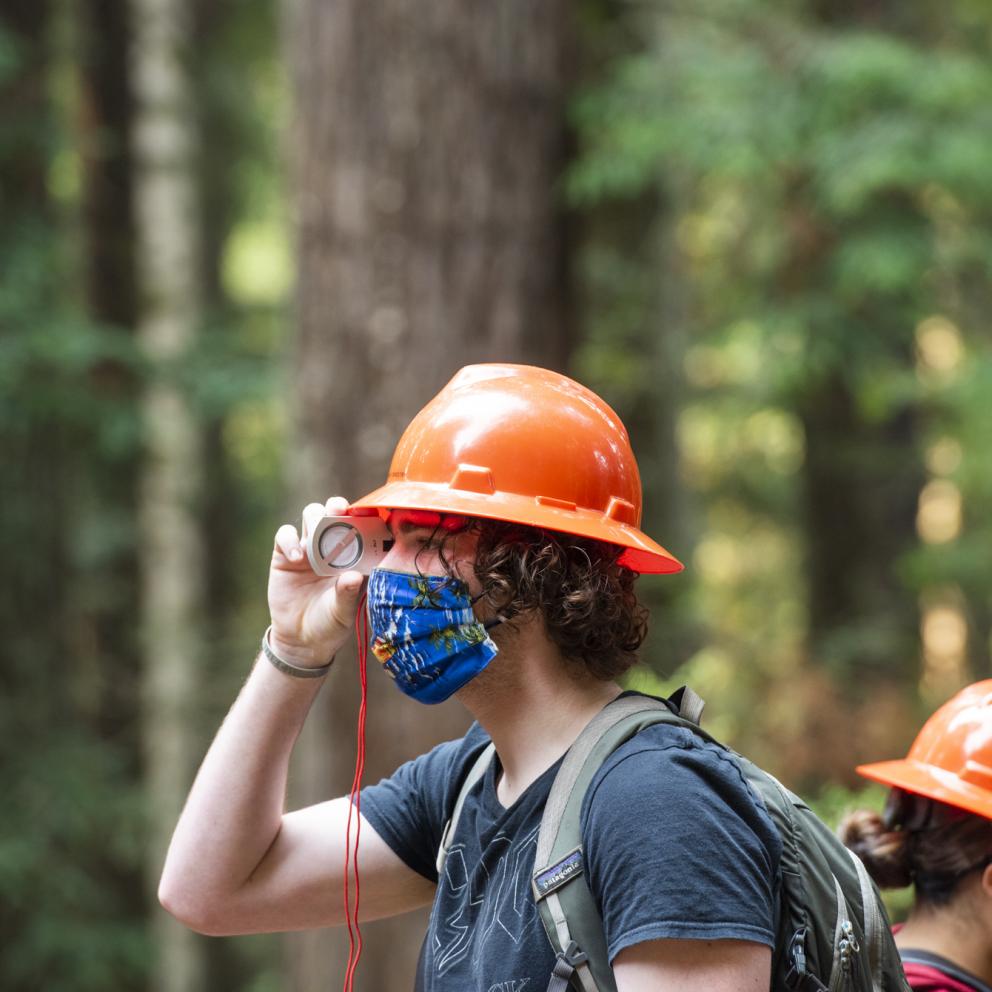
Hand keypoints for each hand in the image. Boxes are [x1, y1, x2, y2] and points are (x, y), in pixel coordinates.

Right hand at [267, 497, 364, 667]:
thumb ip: (348, 594)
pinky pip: (284, 535)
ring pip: (311, 516)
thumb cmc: (330, 624)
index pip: (360, 526)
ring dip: (315, 517)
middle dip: (337, 506)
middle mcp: (332, 546)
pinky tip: (297, 557)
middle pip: (334, 512)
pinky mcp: (285, 555)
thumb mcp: (342, 612)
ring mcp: (308, 548)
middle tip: (339, 511)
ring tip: (316, 534)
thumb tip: (354, 577)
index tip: (367, 514)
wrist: (300, 640)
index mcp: (354, 555)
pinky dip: (289, 540)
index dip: (363, 515)